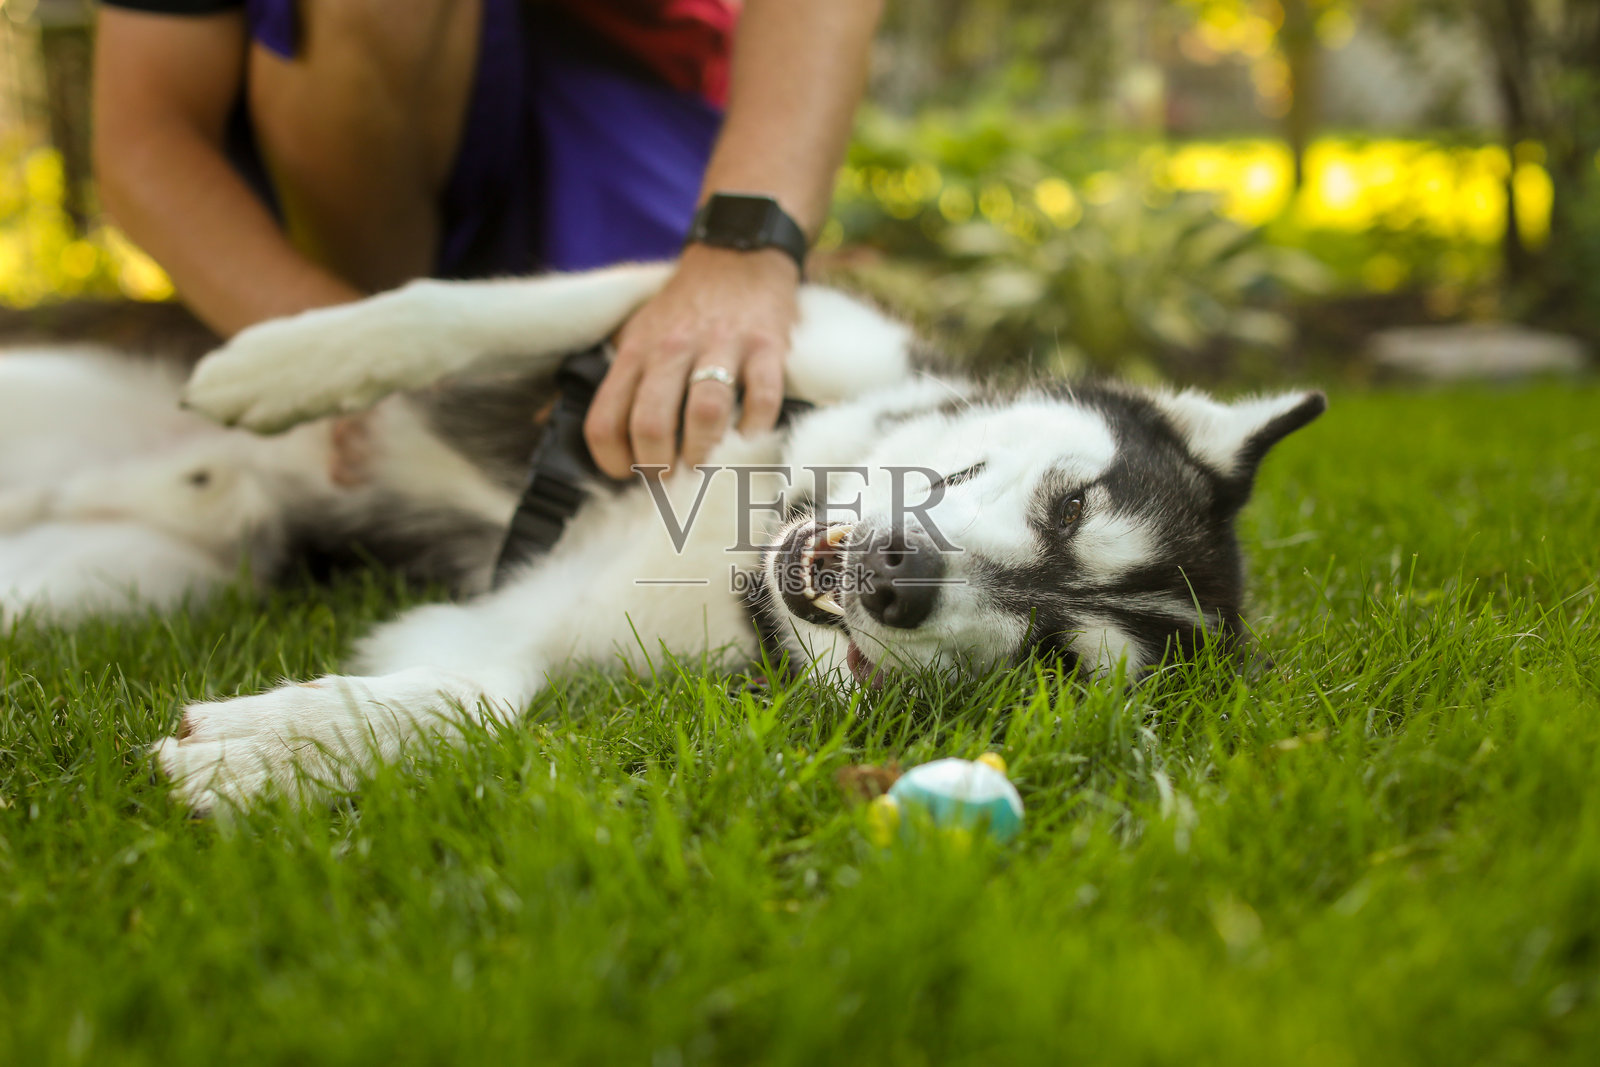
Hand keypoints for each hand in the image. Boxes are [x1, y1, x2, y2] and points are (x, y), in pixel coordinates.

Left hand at [584, 243, 799, 478]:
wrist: (736, 257)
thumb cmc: (679, 310)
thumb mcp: (628, 334)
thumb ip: (595, 379)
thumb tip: (542, 421)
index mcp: (634, 353)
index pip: (605, 420)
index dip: (613, 460)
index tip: (628, 472)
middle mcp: (671, 350)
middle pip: (651, 423)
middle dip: (658, 464)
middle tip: (670, 475)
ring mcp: (721, 348)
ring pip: (704, 414)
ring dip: (703, 453)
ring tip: (704, 465)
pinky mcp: (765, 347)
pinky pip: (762, 398)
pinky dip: (756, 429)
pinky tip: (748, 438)